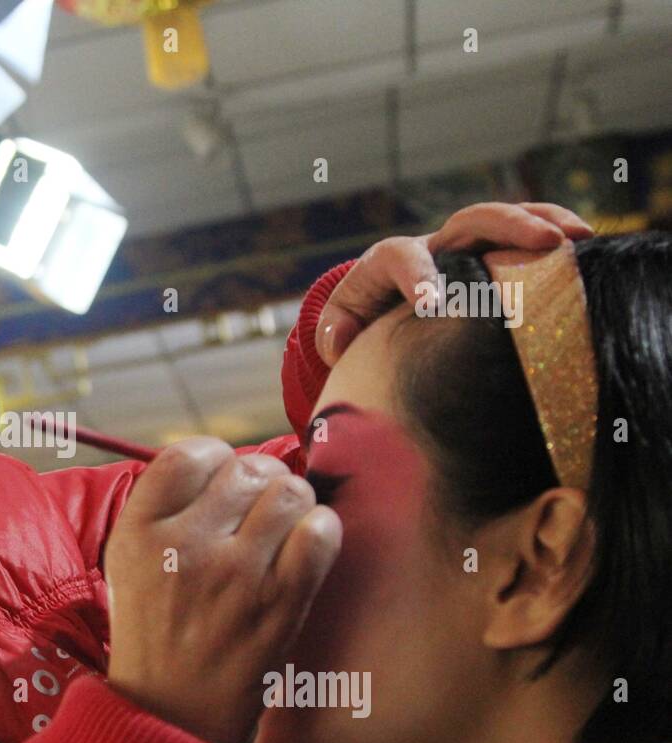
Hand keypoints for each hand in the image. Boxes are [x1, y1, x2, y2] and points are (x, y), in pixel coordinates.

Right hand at [104, 438, 340, 742]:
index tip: (220, 478)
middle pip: (246, 469)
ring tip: (282, 528)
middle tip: (256, 510)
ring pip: (289, 492)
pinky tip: (306, 545)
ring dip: (293, 503)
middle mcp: (185, 546)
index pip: (188, 454)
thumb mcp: (127, 560)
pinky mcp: (280, 605)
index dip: (214, 457)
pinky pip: (320, 533)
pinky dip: (321, 530)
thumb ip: (162, 505)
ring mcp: (235, 575)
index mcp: (139, 531)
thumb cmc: (155, 629)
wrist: (172, 712)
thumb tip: (224, 459)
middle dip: (259, 482)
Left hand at [317, 202, 593, 364]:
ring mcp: (467, 246)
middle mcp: (434, 245)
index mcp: (388, 261)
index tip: (432, 304)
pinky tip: (590, 249)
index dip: (416, 276)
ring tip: (580, 238)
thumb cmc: (361, 322)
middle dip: (506, 227)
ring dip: (544, 222)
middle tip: (544, 245)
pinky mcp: (492, 254)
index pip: (400, 257)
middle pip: (469, 219)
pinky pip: (528, 234)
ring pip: (507, 218)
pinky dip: (556, 234)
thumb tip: (338, 343)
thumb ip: (333, 334)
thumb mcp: (339, 329)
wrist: (379, 306)